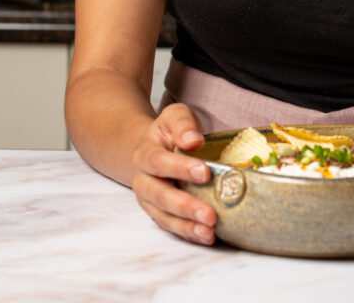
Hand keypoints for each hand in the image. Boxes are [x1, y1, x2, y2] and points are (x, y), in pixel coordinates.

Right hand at [131, 103, 215, 244]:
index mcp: (145, 154)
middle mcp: (143, 180)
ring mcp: (150, 201)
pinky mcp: (159, 214)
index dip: (180, 168)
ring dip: (187, 226)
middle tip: (210, 214)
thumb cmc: (169, 133)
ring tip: (209, 231)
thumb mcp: (175, 117)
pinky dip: (188, 233)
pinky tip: (205, 236)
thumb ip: (183, 124)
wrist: (151, 149)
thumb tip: (193, 141)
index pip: (159, 162)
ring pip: (164, 217)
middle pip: (160, 196)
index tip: (204, 172)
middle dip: (185, 206)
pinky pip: (171, 227)